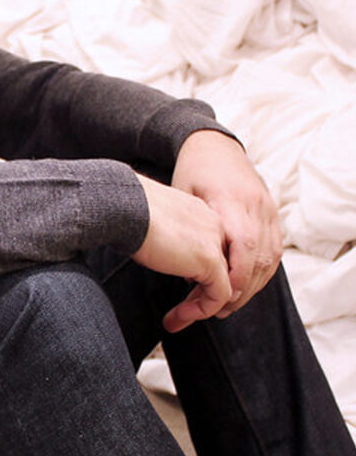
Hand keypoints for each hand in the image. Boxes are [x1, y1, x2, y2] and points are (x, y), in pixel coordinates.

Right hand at [131, 174, 233, 332]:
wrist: (124, 206)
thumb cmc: (125, 209)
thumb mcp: (151, 221)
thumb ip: (165, 236)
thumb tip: (160, 253)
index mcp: (200, 212)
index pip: (212, 247)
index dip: (198, 271)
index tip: (181, 284)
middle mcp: (214, 225)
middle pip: (223, 266)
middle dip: (206, 292)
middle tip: (186, 310)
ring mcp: (215, 242)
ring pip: (225, 283)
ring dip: (202, 307)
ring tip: (178, 318)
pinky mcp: (210, 261)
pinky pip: (218, 295)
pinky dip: (202, 310)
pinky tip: (180, 315)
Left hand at [170, 130, 281, 316]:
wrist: (214, 145)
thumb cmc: (191, 170)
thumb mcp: (181, 194)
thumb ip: (189, 227)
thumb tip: (185, 268)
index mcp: (232, 201)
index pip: (242, 245)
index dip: (234, 275)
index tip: (217, 297)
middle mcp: (256, 207)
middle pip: (258, 258)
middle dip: (240, 290)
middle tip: (217, 310)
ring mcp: (268, 210)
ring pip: (269, 258)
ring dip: (250, 286)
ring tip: (227, 305)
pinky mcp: (271, 214)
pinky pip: (274, 251)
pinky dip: (260, 273)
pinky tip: (243, 286)